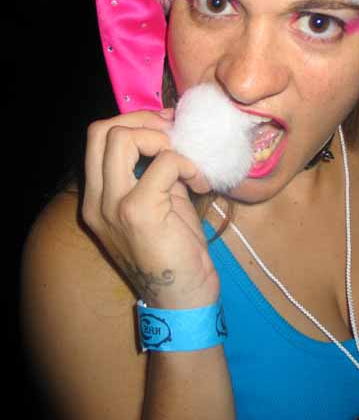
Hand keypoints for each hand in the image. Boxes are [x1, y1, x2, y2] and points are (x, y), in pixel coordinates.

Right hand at [82, 109, 218, 308]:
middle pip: (100, 130)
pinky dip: (188, 165)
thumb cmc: (174, 253)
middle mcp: (97, 200)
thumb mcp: (158, 205)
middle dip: (143, 121)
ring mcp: (113, 206)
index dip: (133, 122)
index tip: (167, 129)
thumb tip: (170, 134)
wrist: (183, 300)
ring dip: (162, 140)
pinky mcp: (138, 212)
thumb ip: (154, 171)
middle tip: (174, 134)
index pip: (97, 138)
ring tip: (185, 162)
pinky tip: (200, 183)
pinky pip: (164, 163)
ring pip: (122, 138)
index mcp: (97, 198)